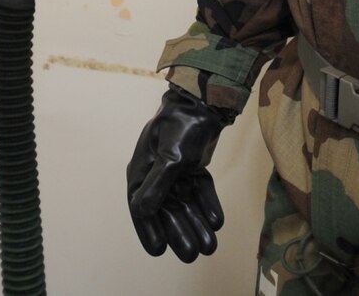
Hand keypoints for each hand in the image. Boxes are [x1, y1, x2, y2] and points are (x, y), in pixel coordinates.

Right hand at [127, 86, 232, 262]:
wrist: (203, 103)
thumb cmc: (180, 127)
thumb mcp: (170, 158)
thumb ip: (158, 186)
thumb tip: (142, 211)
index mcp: (141, 171)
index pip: (141, 208)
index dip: (148, 230)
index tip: (158, 251)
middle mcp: (155, 174)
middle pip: (166, 210)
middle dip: (179, 233)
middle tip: (191, 255)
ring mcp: (174, 172)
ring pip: (184, 204)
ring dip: (196, 224)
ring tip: (209, 246)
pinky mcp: (191, 168)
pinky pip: (198, 192)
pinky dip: (206, 205)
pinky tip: (216, 222)